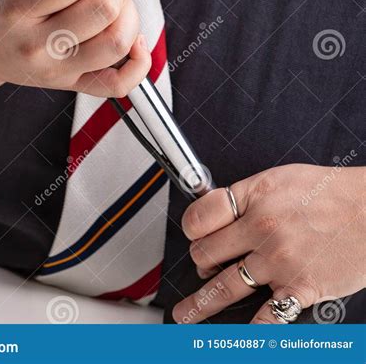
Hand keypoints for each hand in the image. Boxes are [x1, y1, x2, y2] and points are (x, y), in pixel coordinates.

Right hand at [0, 0, 150, 97]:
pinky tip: (133, 38)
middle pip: (103, 10)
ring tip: (112, 3)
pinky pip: (117, 84)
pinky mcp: (70, 84)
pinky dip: (138, 62)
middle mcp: (36, 44)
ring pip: (117, 43)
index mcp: (17, 8)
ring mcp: (56, 69)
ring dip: (128, 14)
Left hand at [172, 164, 364, 323]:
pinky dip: (248, 333)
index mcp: (255, 195)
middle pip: (207, 252)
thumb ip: (249, 196)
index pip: (202, 214)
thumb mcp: (282, 179)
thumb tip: (222, 214)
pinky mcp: (299, 287)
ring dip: (200, 304)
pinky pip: (265, 317)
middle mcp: (262, 226)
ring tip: (186, 315)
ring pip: (224, 286)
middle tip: (202, 268)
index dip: (192, 227)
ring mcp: (279, 260)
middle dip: (200, 262)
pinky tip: (234, 339)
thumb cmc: (333, 193)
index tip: (192, 234)